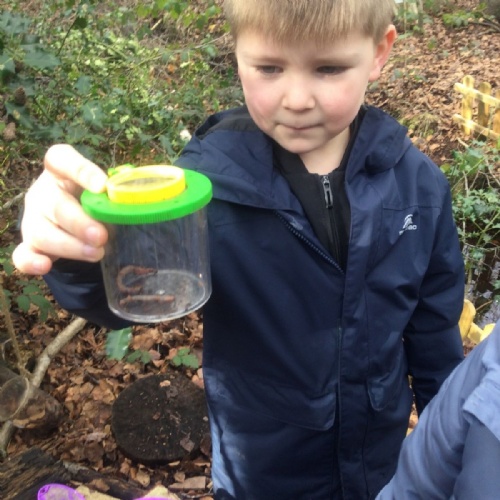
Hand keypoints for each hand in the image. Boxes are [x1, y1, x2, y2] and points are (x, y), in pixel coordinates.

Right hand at [12, 144, 108, 274]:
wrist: (74, 218)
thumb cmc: (92, 198)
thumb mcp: (103, 189)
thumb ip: (116, 191)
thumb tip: (134, 199)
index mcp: (59, 170)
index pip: (62, 160)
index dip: (82, 172)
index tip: (103, 186)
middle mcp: (42, 192)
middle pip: (55, 204)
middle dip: (79, 222)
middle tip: (101, 236)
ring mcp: (34, 219)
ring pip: (43, 233)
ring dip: (71, 246)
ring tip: (97, 253)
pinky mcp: (30, 244)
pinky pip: (22, 254)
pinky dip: (31, 262)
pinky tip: (45, 265)